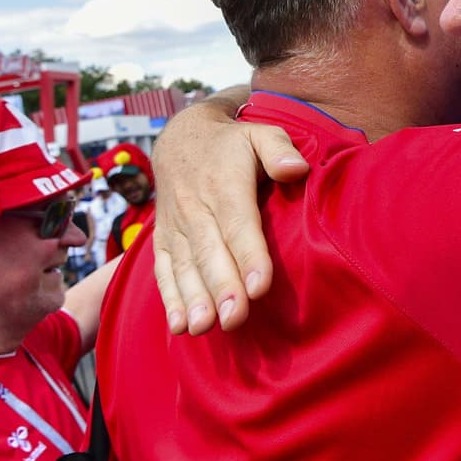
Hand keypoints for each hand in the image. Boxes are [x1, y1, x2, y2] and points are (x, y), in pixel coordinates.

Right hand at [152, 99, 307, 335]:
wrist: (181, 138)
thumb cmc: (234, 143)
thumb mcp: (261, 133)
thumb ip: (280, 149)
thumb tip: (297, 168)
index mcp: (225, 186)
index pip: (239, 225)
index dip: (250, 256)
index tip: (260, 287)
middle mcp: (197, 209)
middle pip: (211, 252)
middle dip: (222, 288)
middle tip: (233, 319)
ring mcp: (177, 226)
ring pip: (185, 266)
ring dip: (194, 299)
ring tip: (204, 327)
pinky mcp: (164, 240)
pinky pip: (164, 270)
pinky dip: (170, 299)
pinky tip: (179, 326)